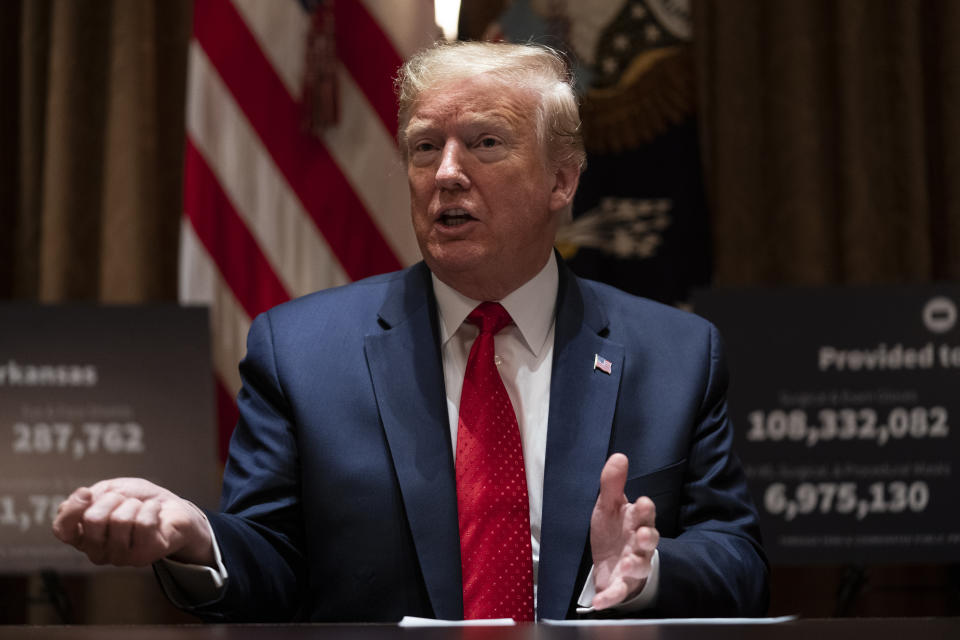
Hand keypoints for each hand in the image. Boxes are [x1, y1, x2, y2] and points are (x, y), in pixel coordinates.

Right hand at [52, 477, 213, 567]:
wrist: (174, 509)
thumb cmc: (139, 500)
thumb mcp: (110, 491)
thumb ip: (89, 498)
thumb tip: (76, 500)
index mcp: (84, 537)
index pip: (62, 529)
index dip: (72, 508)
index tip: (87, 492)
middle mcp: (98, 552)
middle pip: (93, 519)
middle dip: (113, 498)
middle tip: (126, 500)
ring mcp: (121, 557)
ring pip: (121, 520)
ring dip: (135, 504)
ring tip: (142, 509)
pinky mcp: (144, 555)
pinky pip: (143, 523)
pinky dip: (151, 508)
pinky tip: (155, 512)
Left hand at [589, 453, 659, 608]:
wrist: (609, 561)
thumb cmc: (613, 530)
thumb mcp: (609, 506)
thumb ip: (612, 484)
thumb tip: (619, 456)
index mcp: (636, 522)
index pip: (645, 514)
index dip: (645, 510)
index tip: (643, 503)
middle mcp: (638, 544)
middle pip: (649, 540)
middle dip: (647, 537)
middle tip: (643, 534)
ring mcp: (632, 566)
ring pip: (639, 566)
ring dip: (635, 564)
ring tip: (628, 562)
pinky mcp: (621, 585)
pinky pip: (618, 592)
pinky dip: (611, 596)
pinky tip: (600, 601)